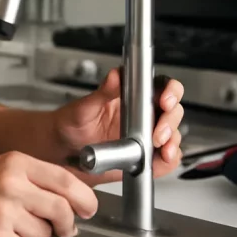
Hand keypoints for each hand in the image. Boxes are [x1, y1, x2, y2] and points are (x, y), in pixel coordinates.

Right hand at [0, 151, 98, 236]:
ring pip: (44, 233)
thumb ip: (39, 180)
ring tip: (13, 225)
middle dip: (67, 223)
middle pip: (61, 209)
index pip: (65, 181)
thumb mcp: (5, 169)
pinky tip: (1, 235)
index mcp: (16, 164)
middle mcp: (10, 185)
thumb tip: (75, 202)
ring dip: (36, 235)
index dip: (84, 198)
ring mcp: (2, 213)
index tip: (89, 208)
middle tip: (64, 227)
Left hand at [53, 68, 184, 182]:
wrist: (63, 151)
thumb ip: (103, 91)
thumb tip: (116, 76)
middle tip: (158, 133)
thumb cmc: (72, 124)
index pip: (161, 87)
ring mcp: (145, 137)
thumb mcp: (84, 107)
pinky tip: (162, 159)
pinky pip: (164, 159)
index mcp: (133, 97)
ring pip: (173, 135)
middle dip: (170, 121)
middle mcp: (143, 115)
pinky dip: (168, 160)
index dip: (170, 91)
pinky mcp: (145, 158)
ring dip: (172, 142)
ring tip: (162, 149)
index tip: (165, 100)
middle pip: (173, 112)